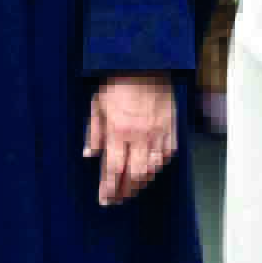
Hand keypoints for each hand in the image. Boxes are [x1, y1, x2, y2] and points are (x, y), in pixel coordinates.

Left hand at [85, 76, 176, 205]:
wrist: (146, 62)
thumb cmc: (118, 81)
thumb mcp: (98, 104)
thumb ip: (94, 132)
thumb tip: (89, 154)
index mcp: (118, 131)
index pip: (113, 169)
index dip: (108, 188)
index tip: (105, 200)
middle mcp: (139, 136)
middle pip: (134, 175)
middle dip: (126, 191)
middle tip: (119, 199)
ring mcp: (158, 133)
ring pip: (153, 168)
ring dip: (142, 182)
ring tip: (133, 188)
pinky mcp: (171, 127)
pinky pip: (168, 154)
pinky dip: (160, 165)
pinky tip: (152, 169)